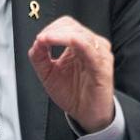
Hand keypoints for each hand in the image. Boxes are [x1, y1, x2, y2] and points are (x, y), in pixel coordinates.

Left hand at [27, 16, 114, 132]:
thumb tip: (36, 42)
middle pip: (72, 26)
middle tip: (40, 41)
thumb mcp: (48, 74)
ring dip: (58, 35)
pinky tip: (57, 44)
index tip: (39, 39)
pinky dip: (71, 42)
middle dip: (53, 31)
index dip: (50, 28)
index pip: (66, 25)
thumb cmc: (73, 94)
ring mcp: (99, 54)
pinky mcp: (102, 65)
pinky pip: (88, 48)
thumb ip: (39, 58)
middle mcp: (91, 47)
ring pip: (79, 34)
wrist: (87, 114)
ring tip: (44, 41)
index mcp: (79, 46)